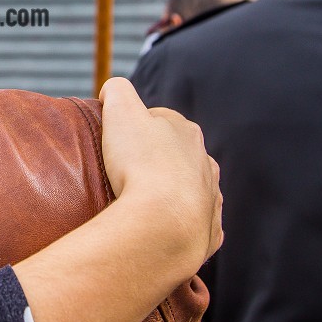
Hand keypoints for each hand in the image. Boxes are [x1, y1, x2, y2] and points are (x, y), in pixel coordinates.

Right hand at [98, 77, 222, 271]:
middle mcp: (204, 162)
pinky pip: (196, 224)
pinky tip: (163, 230)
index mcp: (185, 131)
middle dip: (157, 160)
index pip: (160, 119)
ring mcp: (209, 197)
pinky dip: (181, 225)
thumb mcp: (121, 112)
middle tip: (126, 174)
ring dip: (172, 193)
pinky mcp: (209, 230)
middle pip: (178, 154)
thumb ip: (117, 91)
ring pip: (191, 189)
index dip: (136, 127)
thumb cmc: (141, 165)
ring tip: (143, 204)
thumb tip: (112, 90)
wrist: (163, 224)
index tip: (118, 142)